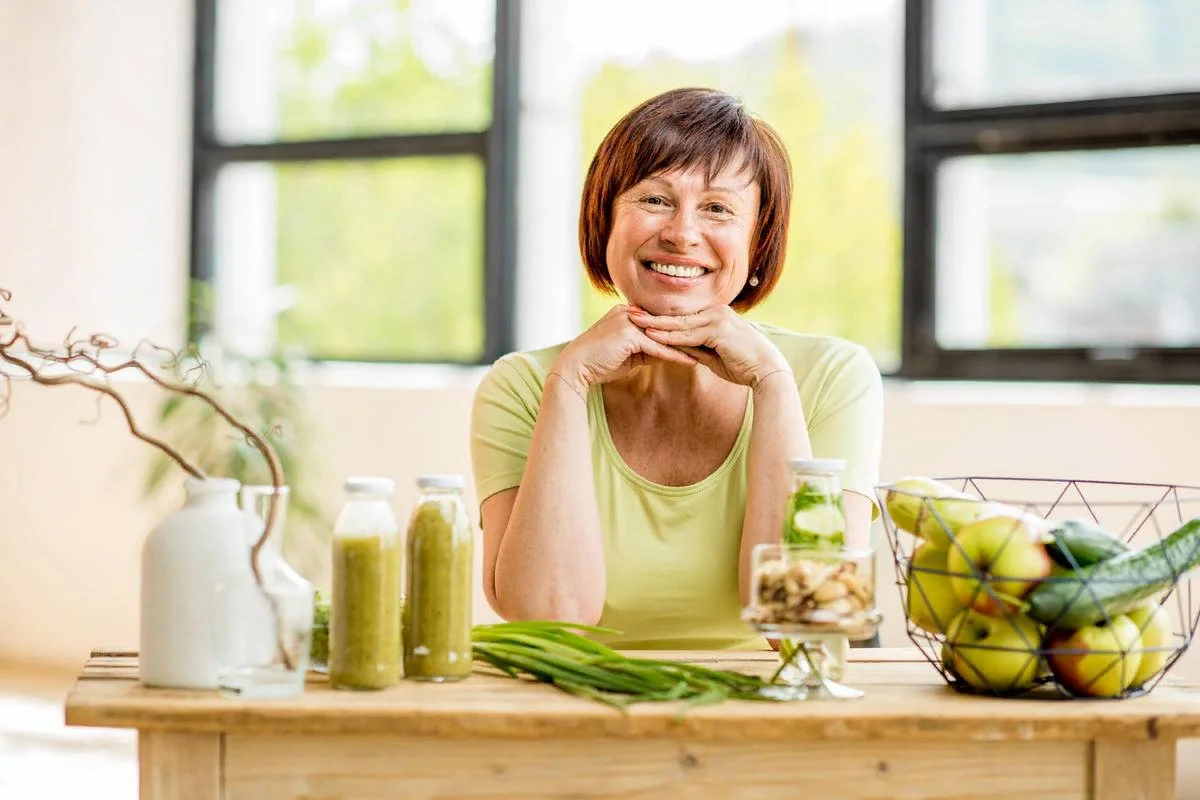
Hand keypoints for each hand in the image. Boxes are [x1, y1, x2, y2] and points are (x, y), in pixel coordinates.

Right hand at [552, 305, 697, 391]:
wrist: (576, 368)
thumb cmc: (599, 363)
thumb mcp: (628, 354)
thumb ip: (647, 349)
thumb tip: (666, 351)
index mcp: (628, 312)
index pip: (661, 322)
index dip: (681, 332)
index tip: (701, 340)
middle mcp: (629, 311)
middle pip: (666, 325)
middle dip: (689, 335)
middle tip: (712, 343)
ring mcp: (628, 320)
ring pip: (664, 334)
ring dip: (687, 345)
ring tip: (708, 353)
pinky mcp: (628, 334)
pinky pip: (658, 346)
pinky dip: (675, 355)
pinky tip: (692, 361)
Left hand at [629, 305, 790, 388]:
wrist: (766, 371)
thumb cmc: (743, 366)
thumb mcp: (713, 357)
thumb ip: (696, 350)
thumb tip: (678, 351)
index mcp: (716, 315)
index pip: (683, 316)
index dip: (661, 317)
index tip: (640, 317)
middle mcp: (717, 312)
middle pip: (679, 315)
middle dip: (653, 315)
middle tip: (629, 312)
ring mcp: (718, 319)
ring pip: (680, 323)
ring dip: (655, 323)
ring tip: (633, 321)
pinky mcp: (719, 329)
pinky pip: (689, 334)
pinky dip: (669, 336)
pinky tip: (651, 335)